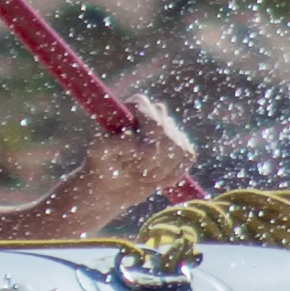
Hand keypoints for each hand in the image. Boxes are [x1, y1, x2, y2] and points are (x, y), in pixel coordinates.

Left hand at [55, 95, 199, 219]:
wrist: (111, 184)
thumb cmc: (102, 163)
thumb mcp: (101, 151)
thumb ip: (120, 144)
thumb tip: (150, 149)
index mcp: (136, 105)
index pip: (155, 122)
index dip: (150, 142)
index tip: (137, 158)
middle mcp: (156, 112)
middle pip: (168, 137)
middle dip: (150, 161)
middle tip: (131, 167)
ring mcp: (171, 129)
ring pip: (180, 149)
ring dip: (159, 170)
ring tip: (141, 173)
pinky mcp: (181, 146)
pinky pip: (188, 157)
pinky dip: (172, 174)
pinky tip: (155, 177)